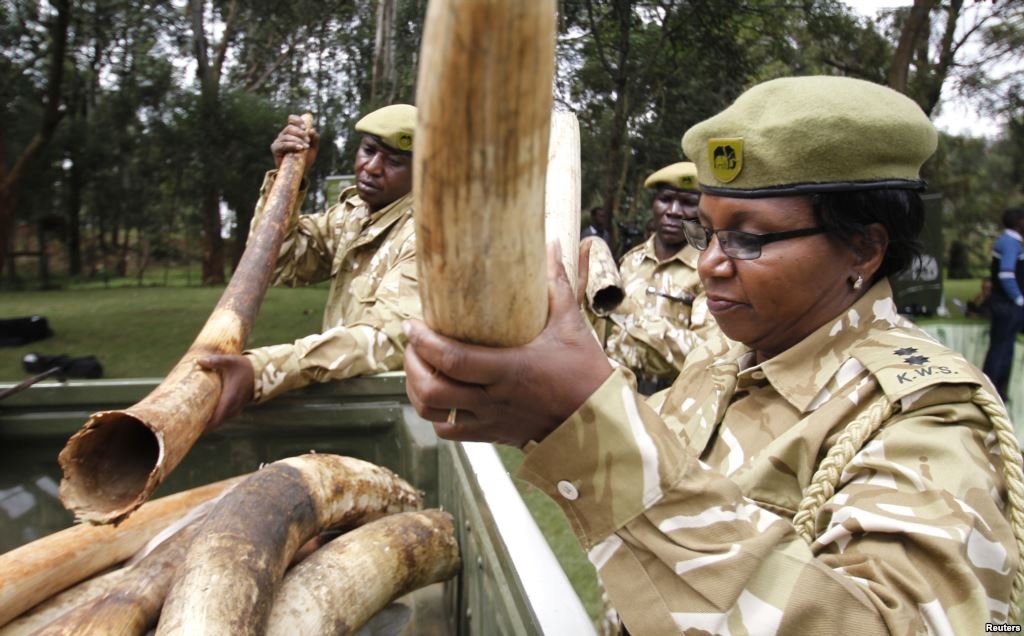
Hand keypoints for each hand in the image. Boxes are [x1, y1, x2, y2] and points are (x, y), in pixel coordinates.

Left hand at [196, 354, 255, 430]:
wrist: (259, 373)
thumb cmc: (244, 367)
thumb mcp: (231, 361)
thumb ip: (216, 361)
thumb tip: (199, 361)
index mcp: (230, 399)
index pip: (217, 419)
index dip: (205, 426)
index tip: (191, 427)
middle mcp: (233, 407)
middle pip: (216, 423)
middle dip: (202, 425)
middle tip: (185, 424)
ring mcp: (235, 410)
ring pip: (219, 421)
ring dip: (207, 422)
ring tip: (190, 420)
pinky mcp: (234, 409)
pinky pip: (222, 417)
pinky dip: (213, 418)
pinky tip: (202, 415)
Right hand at [270, 114, 318, 171]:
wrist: (299, 172)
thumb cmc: (305, 159)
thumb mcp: (313, 148)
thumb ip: (314, 138)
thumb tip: (312, 129)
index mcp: (293, 132)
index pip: (291, 119)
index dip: (297, 120)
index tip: (305, 127)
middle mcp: (284, 134)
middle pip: (290, 127)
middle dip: (300, 133)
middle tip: (308, 141)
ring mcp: (279, 141)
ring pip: (287, 136)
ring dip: (297, 140)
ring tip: (305, 147)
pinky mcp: (275, 148)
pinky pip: (282, 144)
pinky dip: (291, 145)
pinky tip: (299, 148)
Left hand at [403, 243, 612, 446]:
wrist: (597, 424)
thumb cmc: (585, 374)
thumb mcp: (571, 326)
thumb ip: (556, 286)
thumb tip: (550, 247)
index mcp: (509, 370)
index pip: (452, 360)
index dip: (424, 342)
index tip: (411, 324)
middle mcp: (493, 398)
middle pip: (433, 389)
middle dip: (412, 365)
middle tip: (413, 342)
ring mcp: (489, 420)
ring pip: (434, 414)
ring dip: (417, 390)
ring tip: (419, 366)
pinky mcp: (491, 434)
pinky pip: (449, 431)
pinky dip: (434, 414)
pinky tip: (437, 395)